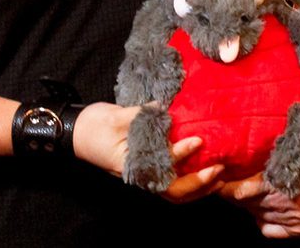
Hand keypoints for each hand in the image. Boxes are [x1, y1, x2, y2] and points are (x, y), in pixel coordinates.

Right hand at [72, 102, 223, 201]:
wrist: (78, 132)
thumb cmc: (94, 127)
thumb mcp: (116, 117)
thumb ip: (141, 114)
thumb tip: (165, 107)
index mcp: (132, 166)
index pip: (162, 167)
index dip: (181, 155)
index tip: (197, 140)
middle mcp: (142, 175)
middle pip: (174, 191)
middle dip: (199, 183)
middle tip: (220, 168)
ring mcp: (147, 174)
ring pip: (176, 191)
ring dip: (199, 187)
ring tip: (221, 174)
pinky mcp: (150, 166)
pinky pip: (174, 179)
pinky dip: (192, 178)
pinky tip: (207, 168)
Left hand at [219, 135, 299, 239]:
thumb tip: (294, 106)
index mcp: (274, 181)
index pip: (235, 186)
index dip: (223, 179)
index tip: (218, 168)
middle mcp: (274, 205)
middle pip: (240, 202)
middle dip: (232, 189)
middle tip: (228, 175)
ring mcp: (285, 222)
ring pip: (253, 215)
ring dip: (248, 203)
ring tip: (245, 189)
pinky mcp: (297, 234)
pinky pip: (268, 230)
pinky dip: (263, 220)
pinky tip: (267, 210)